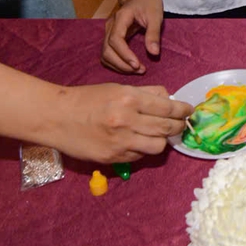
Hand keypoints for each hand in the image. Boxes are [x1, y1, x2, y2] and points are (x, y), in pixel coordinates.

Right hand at [51, 82, 192, 163]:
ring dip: (162, 140)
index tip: (189, 111)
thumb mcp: (117, 88)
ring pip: (158, 146)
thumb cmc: (87, 99)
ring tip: (159, 134)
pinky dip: (143, 149)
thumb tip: (169, 99)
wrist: (57, 117)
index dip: (183, 110)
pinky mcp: (113, 157)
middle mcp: (127, 121)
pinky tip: (138, 142)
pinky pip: (139, 156)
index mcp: (129, 99)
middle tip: (180, 124)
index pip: (167, 107)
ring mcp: (120, 142)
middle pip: (167, 128)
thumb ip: (145, 93)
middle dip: (178, 126)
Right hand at [101, 0, 163, 73]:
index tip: (137, 64)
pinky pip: (108, 54)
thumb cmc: (147, 2)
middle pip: (106, 50)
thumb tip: (153, 53)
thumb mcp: (155, 15)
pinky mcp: (110, 37)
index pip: (115, 40)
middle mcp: (110, 26)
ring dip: (118, 66)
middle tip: (140, 70)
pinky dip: (116, 63)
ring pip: (105, 54)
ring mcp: (108, 32)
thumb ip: (153, 33)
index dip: (124, 54)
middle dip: (121, 64)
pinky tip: (129, 66)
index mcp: (120, 18)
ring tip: (136, 70)